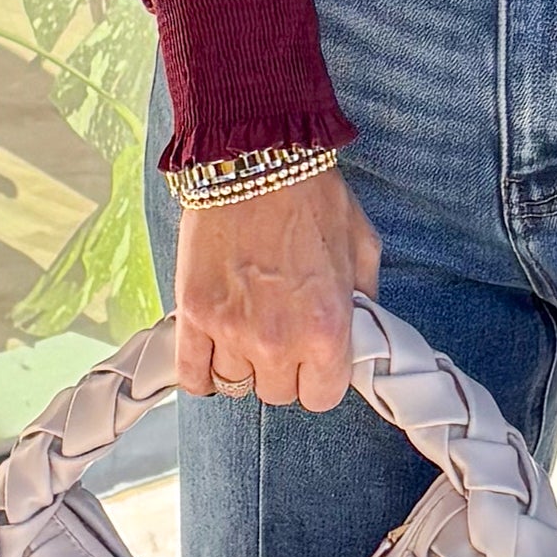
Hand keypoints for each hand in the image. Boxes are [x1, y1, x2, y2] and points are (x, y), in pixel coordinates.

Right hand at [171, 167, 380, 411]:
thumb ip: (364, 300)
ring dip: (243, 365)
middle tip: (281, 335)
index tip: (315, 360)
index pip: (321, 397)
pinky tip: (212, 355)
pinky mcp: (194, 314)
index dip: (320, 378)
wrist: (257, 158)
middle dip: (282, 369)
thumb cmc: (313, 197)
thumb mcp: (362, 247)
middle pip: (277, 394)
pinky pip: (192, 375)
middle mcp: (278, 342)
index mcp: (326, 331)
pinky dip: (201, 374)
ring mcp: (231, 331)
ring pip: (235, 384)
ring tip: (246, 332)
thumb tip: (359, 330)